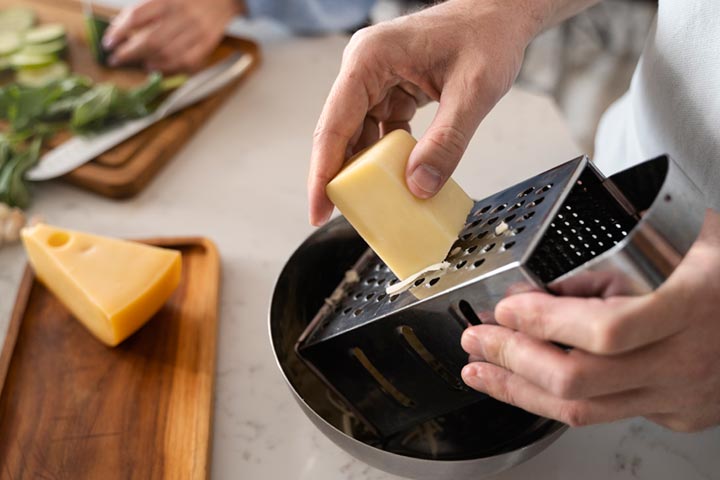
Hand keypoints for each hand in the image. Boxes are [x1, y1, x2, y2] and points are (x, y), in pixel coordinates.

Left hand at [103, 0, 241, 72]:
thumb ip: (143, 9)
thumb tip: (119, 27)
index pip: (137, 17)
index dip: (119, 32)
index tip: (108, 42)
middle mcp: (183, 15)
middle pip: (151, 41)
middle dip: (130, 53)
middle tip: (116, 59)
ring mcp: (197, 31)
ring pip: (168, 54)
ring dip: (148, 61)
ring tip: (137, 63)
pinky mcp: (207, 44)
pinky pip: (186, 62)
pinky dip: (169, 68)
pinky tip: (157, 67)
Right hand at [308, 0, 544, 224]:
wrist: (501, 15)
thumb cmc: (487, 36)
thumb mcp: (474, 91)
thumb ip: (447, 141)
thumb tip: (419, 186)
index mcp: (370, 59)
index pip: (334, 124)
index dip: (323, 171)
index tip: (318, 208)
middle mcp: (365, 67)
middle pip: (339, 131)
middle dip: (339, 175)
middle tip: (337, 215)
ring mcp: (376, 79)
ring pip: (358, 134)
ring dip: (364, 168)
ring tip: (369, 203)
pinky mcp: (391, 90)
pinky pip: (380, 130)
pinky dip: (386, 157)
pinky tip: (396, 179)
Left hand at [461, 209, 719, 431]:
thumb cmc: (719, 267)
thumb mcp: (677, 239)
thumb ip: (610, 264)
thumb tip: (542, 289)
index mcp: (688, 305)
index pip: (604, 330)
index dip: (545, 322)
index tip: (506, 307)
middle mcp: (684, 360)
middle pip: (579, 380)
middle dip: (511, 359)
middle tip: (477, 340)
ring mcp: (681, 395)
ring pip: (584, 410)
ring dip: (519, 390)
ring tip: (482, 371)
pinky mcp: (676, 414)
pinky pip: (605, 413)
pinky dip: (556, 397)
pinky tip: (528, 384)